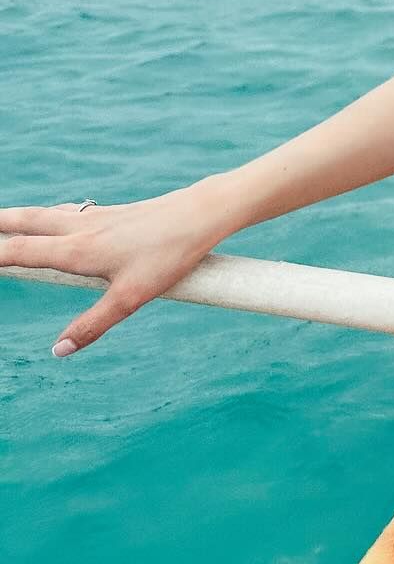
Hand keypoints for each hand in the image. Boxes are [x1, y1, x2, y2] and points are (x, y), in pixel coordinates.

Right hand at [0, 183, 233, 355]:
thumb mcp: (131, 298)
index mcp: (77, 249)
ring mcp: (101, 217)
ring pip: (50, 214)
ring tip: (7, 221)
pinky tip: (62, 217)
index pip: (20, 251)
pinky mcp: (118, 213)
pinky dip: (53, 214)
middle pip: (29, 222)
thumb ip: (92, 325)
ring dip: (24, 217)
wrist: (204, 213)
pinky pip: (73, 212)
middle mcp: (83, 228)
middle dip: (1, 224)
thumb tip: (58, 351)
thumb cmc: (169, 254)